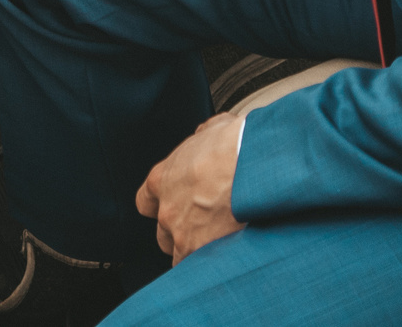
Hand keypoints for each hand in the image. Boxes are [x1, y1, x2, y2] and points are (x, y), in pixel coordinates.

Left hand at [135, 109, 245, 262]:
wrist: (254, 169)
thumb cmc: (236, 146)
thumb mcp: (213, 130)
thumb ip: (202, 139)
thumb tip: (207, 137)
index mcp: (163, 179)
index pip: (146, 201)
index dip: (160, 205)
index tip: (173, 206)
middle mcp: (167, 210)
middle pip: (162, 233)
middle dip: (180, 232)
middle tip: (203, 228)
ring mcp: (183, 235)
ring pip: (178, 256)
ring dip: (194, 253)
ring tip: (217, 249)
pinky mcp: (203, 253)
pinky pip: (198, 271)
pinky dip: (210, 269)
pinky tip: (226, 262)